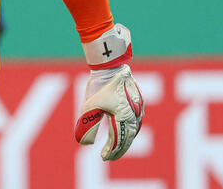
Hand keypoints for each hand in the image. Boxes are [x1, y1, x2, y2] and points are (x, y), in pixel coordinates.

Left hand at [75, 24, 143, 160]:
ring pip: (134, 130)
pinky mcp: (139, 103)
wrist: (110, 65)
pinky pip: (137, 122)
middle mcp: (135, 114)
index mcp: (123, 115)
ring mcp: (139, 108)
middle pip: (128, 137)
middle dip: (119, 149)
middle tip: (109, 157)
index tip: (103, 157)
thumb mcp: (89, 105)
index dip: (111, 150)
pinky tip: (126, 135)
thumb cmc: (98, 84)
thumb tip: (83, 143)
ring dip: (126, 141)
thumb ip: (87, 124)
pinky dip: (131, 131)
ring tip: (116, 149)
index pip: (118, 139)